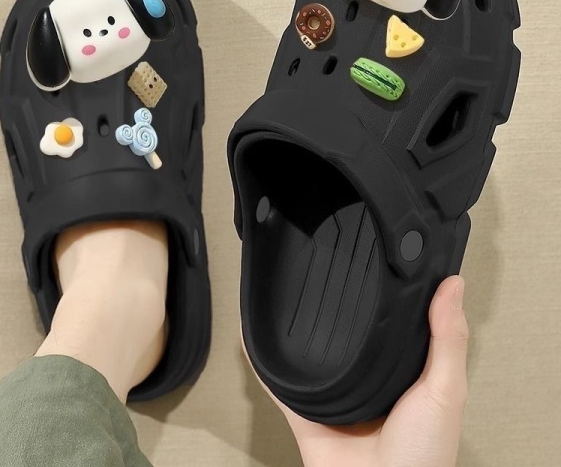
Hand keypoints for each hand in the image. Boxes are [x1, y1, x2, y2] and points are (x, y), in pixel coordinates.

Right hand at [252, 275, 468, 466]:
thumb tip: (454, 284)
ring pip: (311, 354)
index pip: (393, 322)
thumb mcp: (445, 391)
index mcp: (402, 370)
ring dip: (297, 330)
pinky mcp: (305, 411)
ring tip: (285, 293)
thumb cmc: (423, 456)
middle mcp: (366, 378)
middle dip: (337, 307)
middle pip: (348, 336)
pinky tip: (249, 337)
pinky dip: (261, 363)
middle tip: (324, 265)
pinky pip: (278, 383)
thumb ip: (448, 340)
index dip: (387, 293)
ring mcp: (333, 394)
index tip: (377, 256)